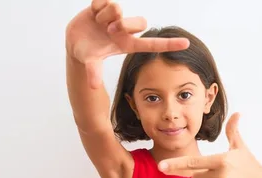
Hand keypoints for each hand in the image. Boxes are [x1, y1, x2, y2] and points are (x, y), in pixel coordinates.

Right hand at [65, 0, 189, 88]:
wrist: (74, 40)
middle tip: (109, 30)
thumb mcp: (91, 62)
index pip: (153, 45)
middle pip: (140, 22)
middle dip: (123, 25)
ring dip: (106, 16)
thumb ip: (93, 71)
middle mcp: (125, 29)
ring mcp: (117, 16)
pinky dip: (97, 6)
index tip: (186, 44)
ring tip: (98, 22)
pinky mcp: (107, 4)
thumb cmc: (87, 53)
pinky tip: (93, 13)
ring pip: (118, 9)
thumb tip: (93, 86)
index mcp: (127, 44)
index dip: (170, 44)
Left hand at [158, 113, 261, 177]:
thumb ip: (233, 131)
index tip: (161, 166)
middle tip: (219, 176)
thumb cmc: (249, 165)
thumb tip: (237, 113)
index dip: (176, 164)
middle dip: (203, 177)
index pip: (194, 162)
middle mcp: (223, 176)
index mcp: (223, 160)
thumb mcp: (240, 148)